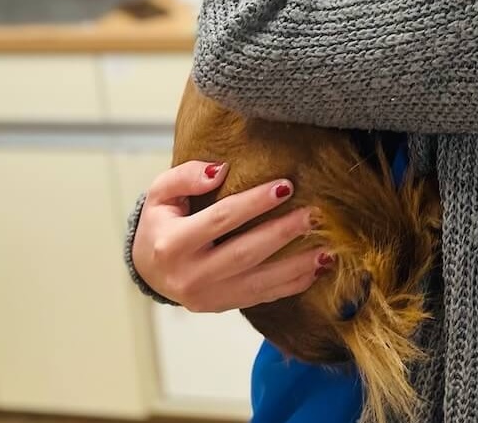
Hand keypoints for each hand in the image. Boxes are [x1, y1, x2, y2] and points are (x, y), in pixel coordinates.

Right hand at [131, 160, 330, 312]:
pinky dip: (293, 284)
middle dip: (283, 233)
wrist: (148, 270)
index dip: (254, 202)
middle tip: (314, 214)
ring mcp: (208, 296)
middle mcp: (190, 276)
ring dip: (297, 266)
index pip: (221, 219)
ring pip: (260, 282)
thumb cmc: (161, 222)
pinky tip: (317, 269)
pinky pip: (264, 297)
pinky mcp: (223, 306)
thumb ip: (185, 177)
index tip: (286, 185)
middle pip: (245, 253)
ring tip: (328, 248)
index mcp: (172, 245)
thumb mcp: (160, 193)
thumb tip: (219, 171)